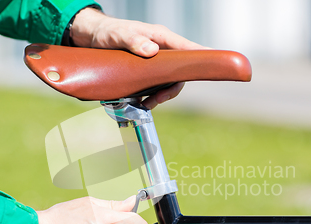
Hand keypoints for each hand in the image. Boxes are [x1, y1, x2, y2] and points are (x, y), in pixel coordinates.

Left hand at [70, 7, 206, 108]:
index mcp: (161, 38)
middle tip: (157, 100)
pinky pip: (158, 85)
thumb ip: (133, 40)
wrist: (94, 38)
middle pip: (180, 71)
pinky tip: (141, 102)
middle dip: (172, 89)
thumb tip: (152, 51)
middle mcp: (163, 49)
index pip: (188, 48)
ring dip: (161, 95)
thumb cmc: (108, 32)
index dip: (203, 57)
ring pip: (169, 81)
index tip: (216, 63)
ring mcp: (157, 61)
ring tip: (145, 104)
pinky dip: (151, 96)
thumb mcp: (118, 35)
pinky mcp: (150, 71)